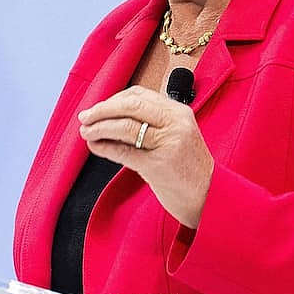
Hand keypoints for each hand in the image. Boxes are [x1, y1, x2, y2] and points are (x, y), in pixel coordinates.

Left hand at [78, 85, 213, 227]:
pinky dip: (104, 147)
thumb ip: (152, 123)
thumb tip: (111, 116)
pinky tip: (95, 147)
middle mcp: (175, 124)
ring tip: (86, 132)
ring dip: (99, 128)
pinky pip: (123, 151)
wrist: (209, 198)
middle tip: (85, 117)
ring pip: (125, 126)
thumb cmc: (189, 168)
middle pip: (130, 105)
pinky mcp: (159, 165)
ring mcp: (168, 144)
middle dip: (102, 110)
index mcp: (179, 112)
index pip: (139, 95)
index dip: (113, 99)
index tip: (98, 108)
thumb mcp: (176, 136)